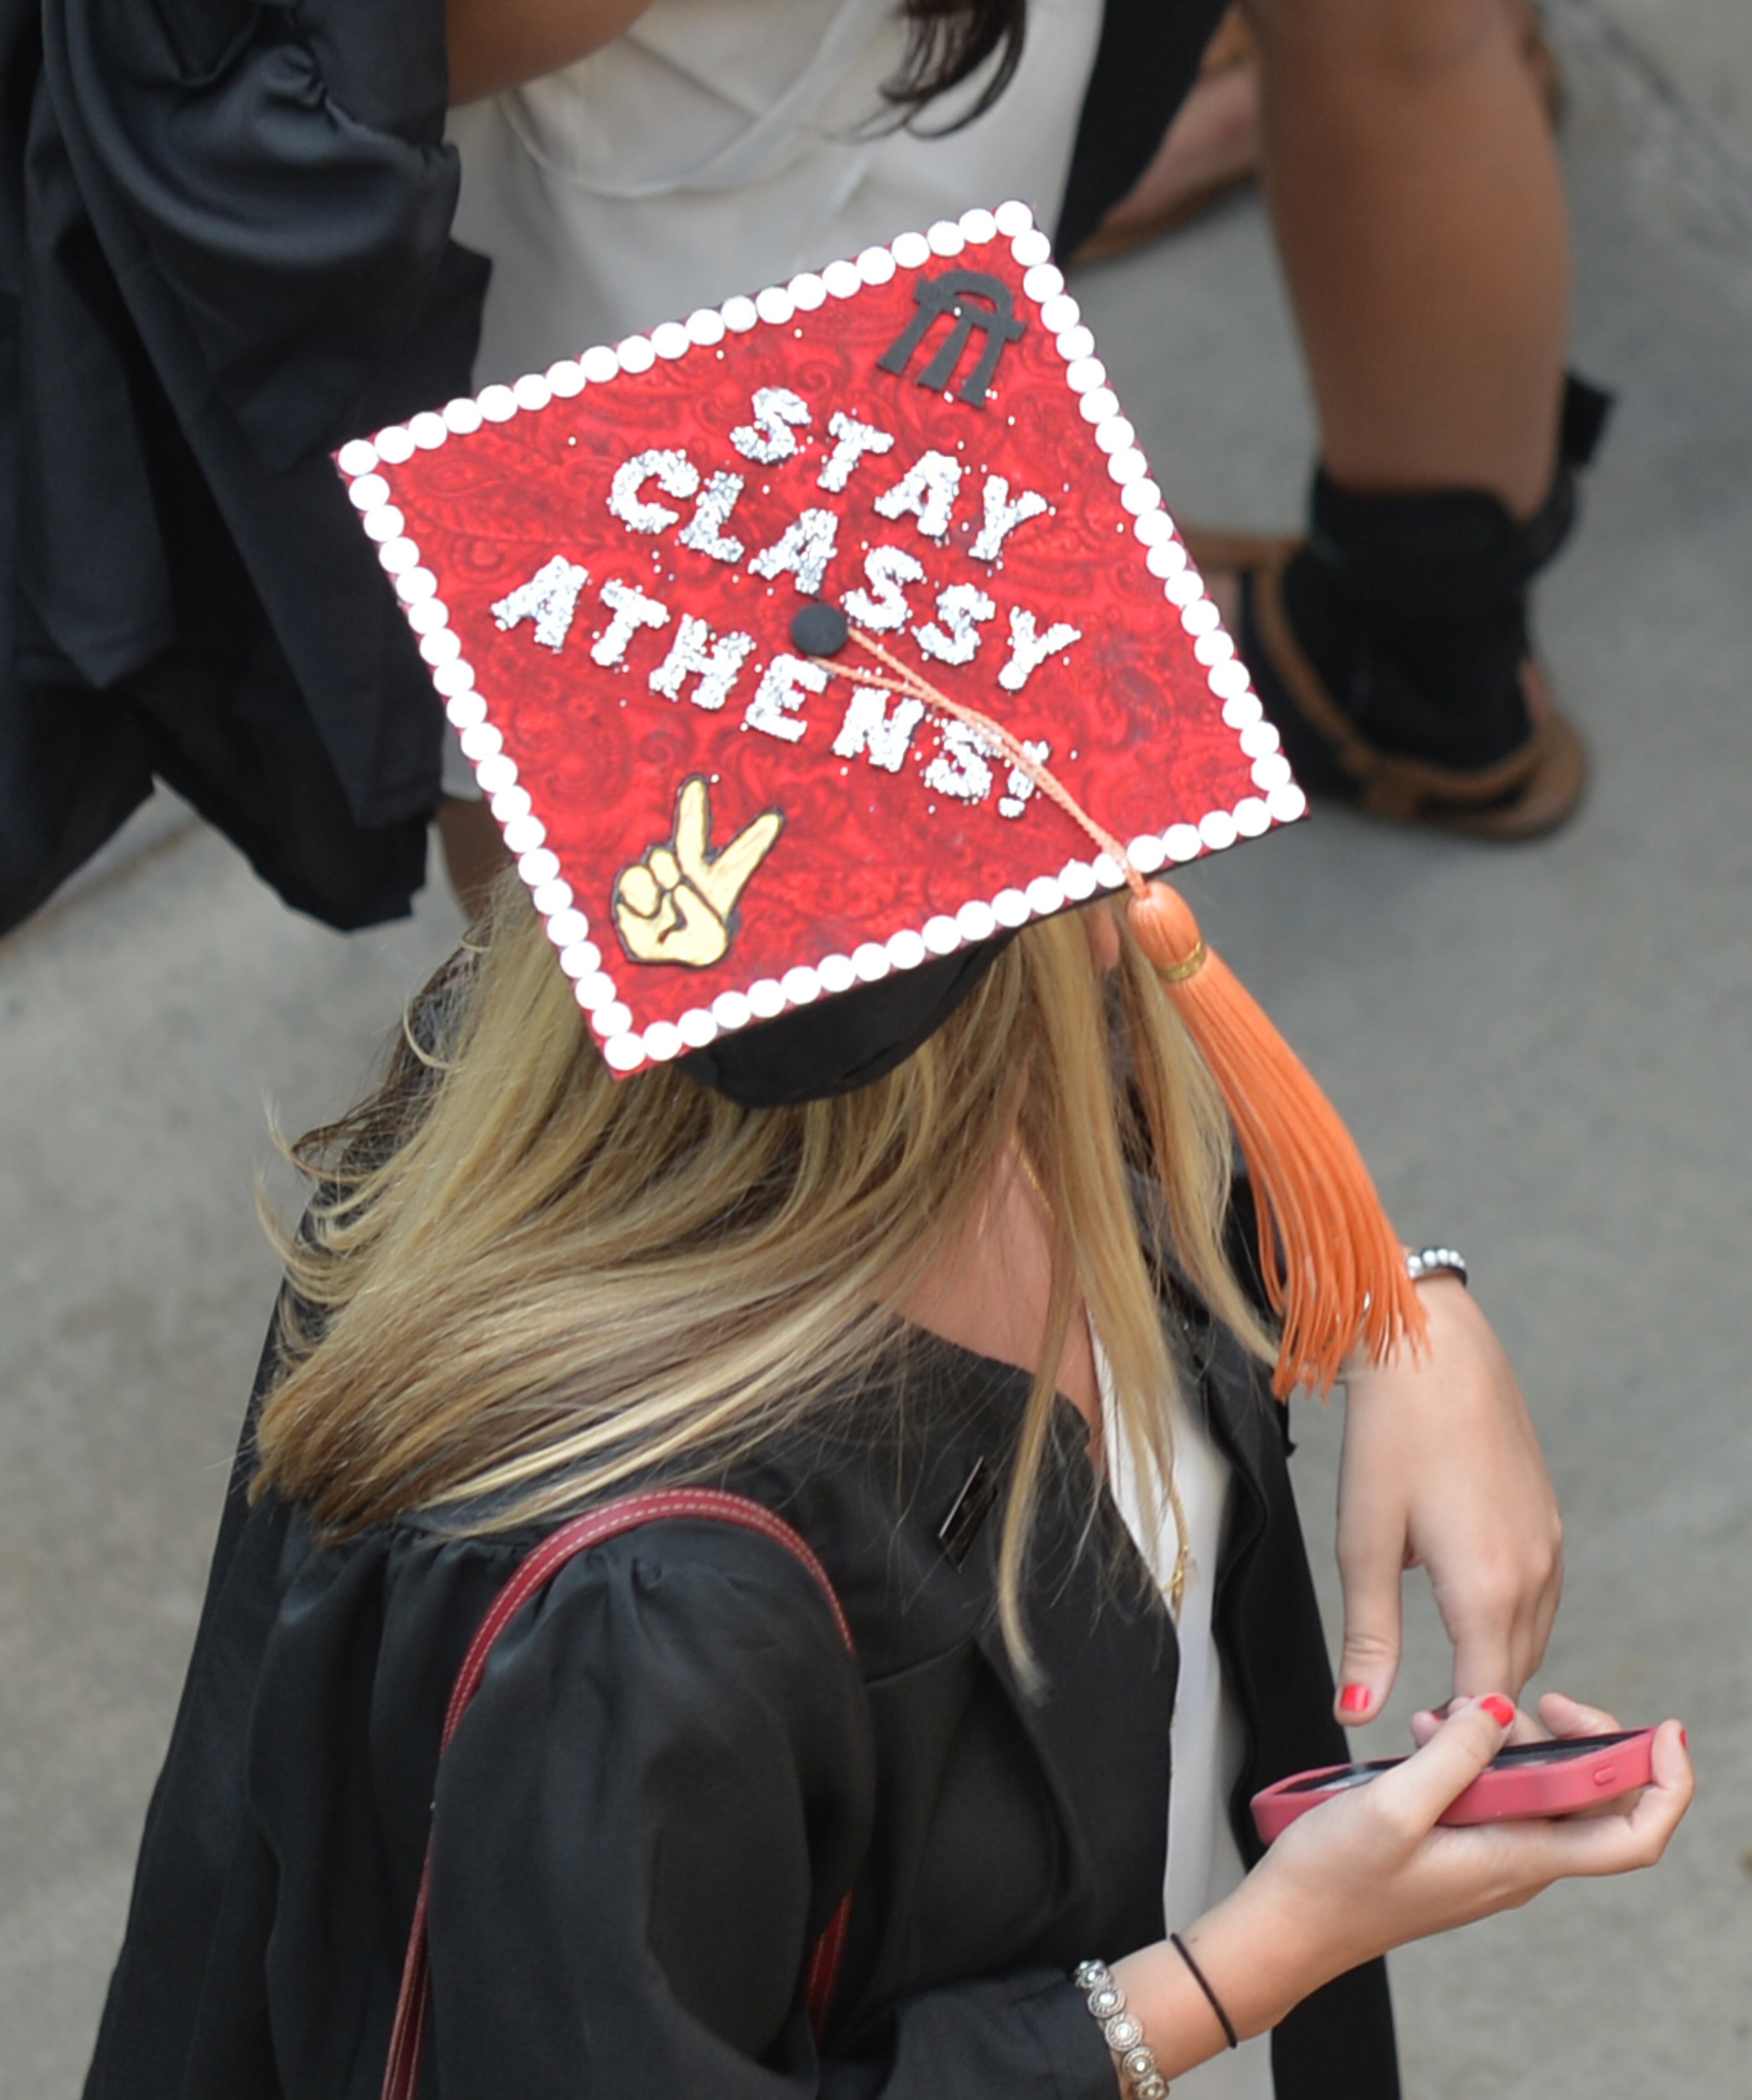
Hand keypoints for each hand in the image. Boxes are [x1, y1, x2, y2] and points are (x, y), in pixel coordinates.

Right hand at [613, 776, 783, 968]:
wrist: (648, 973)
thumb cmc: (688, 955)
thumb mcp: (708, 943)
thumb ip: (699, 912)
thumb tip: (676, 885)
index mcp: (717, 888)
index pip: (739, 860)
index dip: (755, 838)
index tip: (776, 816)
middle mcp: (688, 876)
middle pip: (691, 837)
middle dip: (693, 810)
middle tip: (696, 785)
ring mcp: (657, 879)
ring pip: (661, 859)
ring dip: (665, 877)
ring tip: (667, 902)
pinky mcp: (630, 888)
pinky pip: (636, 878)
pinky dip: (642, 899)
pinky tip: (648, 914)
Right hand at [1113, 1696, 1691, 2067]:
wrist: (1287, 1928)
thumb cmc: (1332, 1880)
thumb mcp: (1392, 1806)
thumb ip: (1454, 1755)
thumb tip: (1501, 1710)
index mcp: (1515, 1858)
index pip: (1630, 1834)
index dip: (1663, 1783)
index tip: (1665, 1731)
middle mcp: (1516, 1862)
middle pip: (1589, 1801)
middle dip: (1576, 1740)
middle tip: (1535, 1699)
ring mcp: (1488, 1858)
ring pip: (1539, 1792)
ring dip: (1512, 1742)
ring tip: (1448, 1712)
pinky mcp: (1459, 1849)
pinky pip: (1496, 1797)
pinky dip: (1478, 1756)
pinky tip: (1429, 1734)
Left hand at [1332, 1277, 1562, 1723]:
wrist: (1430, 1349)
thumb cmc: (1391, 1437)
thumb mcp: (1364, 1543)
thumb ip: (1369, 1638)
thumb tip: (1357, 1713)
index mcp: (1489, 1590)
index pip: (1486, 1703)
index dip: (1457, 1740)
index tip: (1422, 1756)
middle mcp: (1534, 1575)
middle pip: (1513, 1676)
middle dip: (1477, 1713)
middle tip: (1428, 1734)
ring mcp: (1548, 1545)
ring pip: (1530, 1638)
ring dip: (1495, 1667)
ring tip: (1446, 1688)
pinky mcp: (1546, 1519)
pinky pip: (1538, 1597)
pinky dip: (1509, 1623)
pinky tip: (1470, 1618)